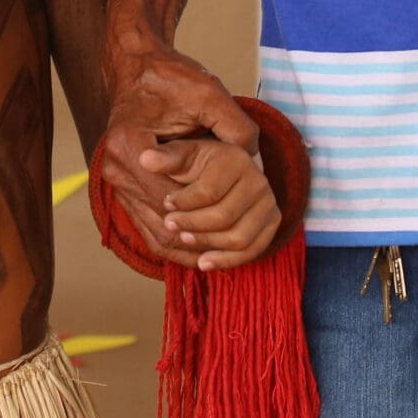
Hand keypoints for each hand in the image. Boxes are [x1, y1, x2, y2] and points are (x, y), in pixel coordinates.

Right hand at [99, 38, 255, 265]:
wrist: (137, 66)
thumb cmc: (170, 77)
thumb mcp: (207, 93)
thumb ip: (234, 127)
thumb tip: (258, 165)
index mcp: (129, 144)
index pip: (169, 197)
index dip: (203, 212)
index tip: (236, 218)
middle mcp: (115, 168)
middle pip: (160, 223)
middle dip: (200, 236)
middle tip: (236, 246)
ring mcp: (116, 181)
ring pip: (154, 233)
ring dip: (188, 247)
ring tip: (226, 253)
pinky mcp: (124, 187)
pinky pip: (148, 226)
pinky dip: (176, 240)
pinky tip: (205, 246)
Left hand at [154, 135, 281, 270]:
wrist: (223, 172)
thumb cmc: (196, 164)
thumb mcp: (180, 155)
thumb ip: (166, 158)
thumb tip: (146, 159)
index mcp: (236, 158)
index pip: (209, 191)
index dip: (183, 203)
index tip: (165, 204)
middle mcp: (258, 179)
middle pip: (224, 217)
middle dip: (193, 225)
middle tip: (169, 226)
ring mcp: (268, 202)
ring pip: (239, 237)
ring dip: (208, 244)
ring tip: (184, 241)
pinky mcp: (272, 221)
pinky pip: (254, 249)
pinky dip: (228, 260)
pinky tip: (204, 262)